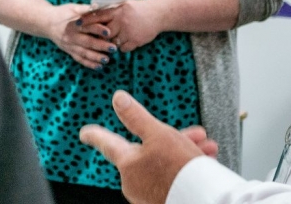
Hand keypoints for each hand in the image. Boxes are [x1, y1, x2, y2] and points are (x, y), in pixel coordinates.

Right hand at [45, 3, 115, 69]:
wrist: (46, 23)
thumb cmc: (62, 13)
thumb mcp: (73, 8)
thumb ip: (86, 9)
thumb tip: (99, 5)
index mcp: (72, 24)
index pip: (87, 27)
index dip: (98, 29)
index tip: (108, 32)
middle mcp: (71, 36)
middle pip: (87, 42)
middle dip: (101, 46)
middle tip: (113, 48)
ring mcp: (69, 46)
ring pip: (84, 53)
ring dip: (96, 57)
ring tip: (107, 60)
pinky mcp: (69, 51)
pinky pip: (79, 59)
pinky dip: (89, 64)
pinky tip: (98, 67)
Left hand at [80, 0, 164, 51]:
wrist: (160, 14)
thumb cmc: (141, 8)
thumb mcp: (125, 5)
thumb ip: (112, 9)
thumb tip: (95, 10)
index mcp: (118, 10)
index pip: (98, 15)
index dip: (86, 20)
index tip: (76, 24)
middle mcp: (122, 20)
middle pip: (104, 32)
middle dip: (99, 36)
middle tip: (93, 38)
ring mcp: (129, 31)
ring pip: (113, 42)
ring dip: (112, 42)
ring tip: (114, 40)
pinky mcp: (136, 40)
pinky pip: (123, 48)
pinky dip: (123, 47)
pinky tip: (127, 42)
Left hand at [80, 91, 208, 203]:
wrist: (201, 199)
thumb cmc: (179, 169)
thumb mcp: (158, 134)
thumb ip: (137, 117)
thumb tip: (118, 98)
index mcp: (127, 163)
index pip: (106, 143)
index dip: (95, 135)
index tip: (85, 133)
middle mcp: (132, 181)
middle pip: (145, 151)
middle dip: (171, 139)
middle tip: (194, 135)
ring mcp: (146, 194)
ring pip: (161, 164)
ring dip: (183, 152)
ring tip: (206, 148)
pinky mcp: (161, 201)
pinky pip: (170, 179)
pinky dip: (184, 168)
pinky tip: (204, 163)